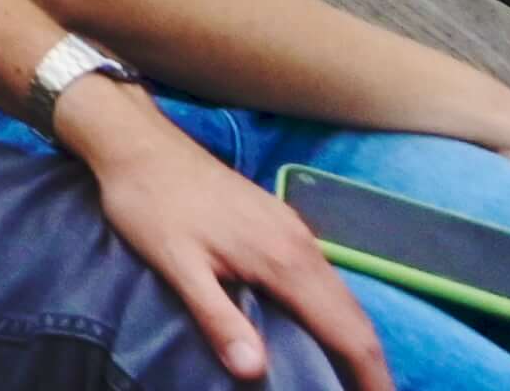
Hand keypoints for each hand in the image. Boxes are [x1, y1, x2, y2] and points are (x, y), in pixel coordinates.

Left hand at [64, 84, 391, 390]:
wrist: (138, 142)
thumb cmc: (150, 204)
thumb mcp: (176, 266)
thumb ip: (218, 318)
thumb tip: (254, 371)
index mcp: (285, 259)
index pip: (347, 329)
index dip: (370, 375)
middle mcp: (302, 243)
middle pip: (355, 315)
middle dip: (371, 364)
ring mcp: (293, 228)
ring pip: (342, 295)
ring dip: (355, 339)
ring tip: (354, 379)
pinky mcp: (280, 221)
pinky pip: (324, 277)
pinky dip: (336, 313)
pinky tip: (323, 330)